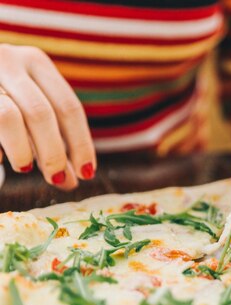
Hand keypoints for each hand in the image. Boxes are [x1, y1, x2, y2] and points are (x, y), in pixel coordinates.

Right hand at [0, 44, 95, 189]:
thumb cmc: (1, 95)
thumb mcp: (28, 107)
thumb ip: (51, 139)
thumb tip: (70, 181)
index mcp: (36, 62)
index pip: (69, 108)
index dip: (81, 144)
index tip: (86, 173)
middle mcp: (8, 60)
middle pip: (42, 114)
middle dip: (54, 153)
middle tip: (56, 179)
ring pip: (9, 118)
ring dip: (22, 150)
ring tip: (25, 167)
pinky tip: (0, 159)